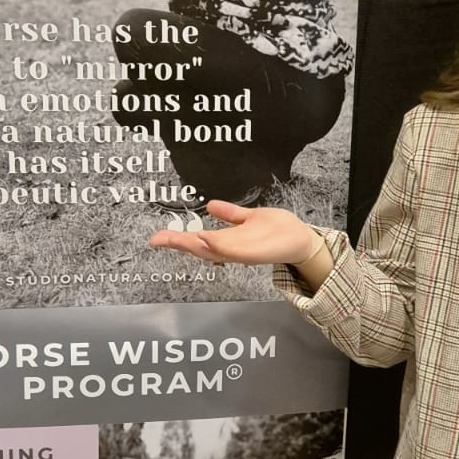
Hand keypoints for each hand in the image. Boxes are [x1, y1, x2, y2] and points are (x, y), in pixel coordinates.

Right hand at [149, 201, 315, 265]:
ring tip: (177, 239)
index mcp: (228, 241)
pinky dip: (218, 246)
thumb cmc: (277, 231)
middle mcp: (232, 249)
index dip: (176, 239)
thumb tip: (210, 205)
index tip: (156, 237)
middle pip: (200, 249)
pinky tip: (205, 238)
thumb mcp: (249, 218)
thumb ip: (231, 214)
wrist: (302, 241)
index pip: (198, 241)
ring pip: (214, 251)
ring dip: (195, 245)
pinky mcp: (256, 252)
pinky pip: (234, 251)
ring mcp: (243, 252)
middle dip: (178, 244)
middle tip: (157, 239)